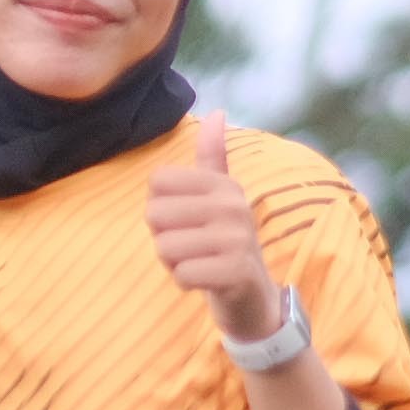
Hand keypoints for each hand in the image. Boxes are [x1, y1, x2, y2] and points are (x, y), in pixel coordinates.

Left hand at [145, 110, 281, 341]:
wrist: (254, 297)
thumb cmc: (224, 244)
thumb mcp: (220, 197)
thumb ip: (213, 157)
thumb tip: (217, 112)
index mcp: (223, 184)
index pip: (157, 182)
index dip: (161, 208)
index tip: (186, 223)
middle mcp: (232, 205)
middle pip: (155, 215)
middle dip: (164, 239)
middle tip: (192, 248)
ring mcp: (237, 238)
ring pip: (165, 247)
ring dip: (174, 263)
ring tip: (199, 263)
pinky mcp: (236, 271)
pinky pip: (182, 274)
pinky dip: (186, 283)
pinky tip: (205, 282)